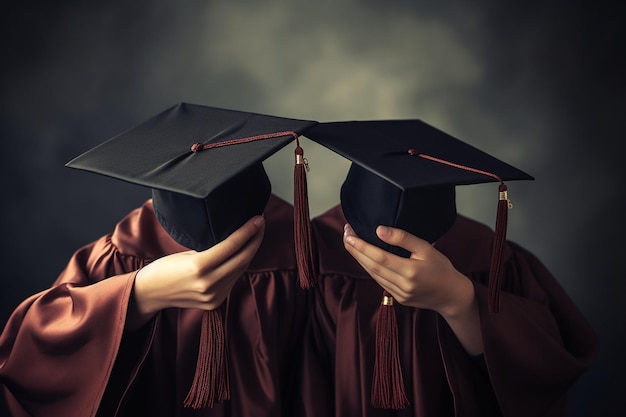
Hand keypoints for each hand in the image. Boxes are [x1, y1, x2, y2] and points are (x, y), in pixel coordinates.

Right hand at [128, 215, 264, 327]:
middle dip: (255, 240)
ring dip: (250, 252)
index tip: (258, 219)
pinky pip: (233, 280)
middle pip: (242, 259)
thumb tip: (232, 237)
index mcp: (198, 267)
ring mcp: (213, 296)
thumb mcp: (185, 253)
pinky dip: (239, 265)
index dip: (248, 231)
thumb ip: (209, 249)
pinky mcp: (215, 302)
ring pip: (240, 270)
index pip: (232, 246)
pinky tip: (243, 252)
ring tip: (255, 235)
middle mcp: (208, 284)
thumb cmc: (163, 268)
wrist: (150, 294)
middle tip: (260, 224)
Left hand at [343, 223, 482, 353]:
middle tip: (346, 234)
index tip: (349, 234)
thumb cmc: (441, 268)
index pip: (379, 257)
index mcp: (411, 271)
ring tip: (350, 243)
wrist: (452, 295)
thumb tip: (379, 230)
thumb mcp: (426, 248)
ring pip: (372, 275)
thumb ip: (403, 238)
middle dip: (355, 250)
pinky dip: (369, 268)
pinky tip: (363, 257)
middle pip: (371, 266)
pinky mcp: (398, 299)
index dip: (361, 246)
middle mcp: (403, 285)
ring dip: (359, 259)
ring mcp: (399, 294)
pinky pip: (379, 281)